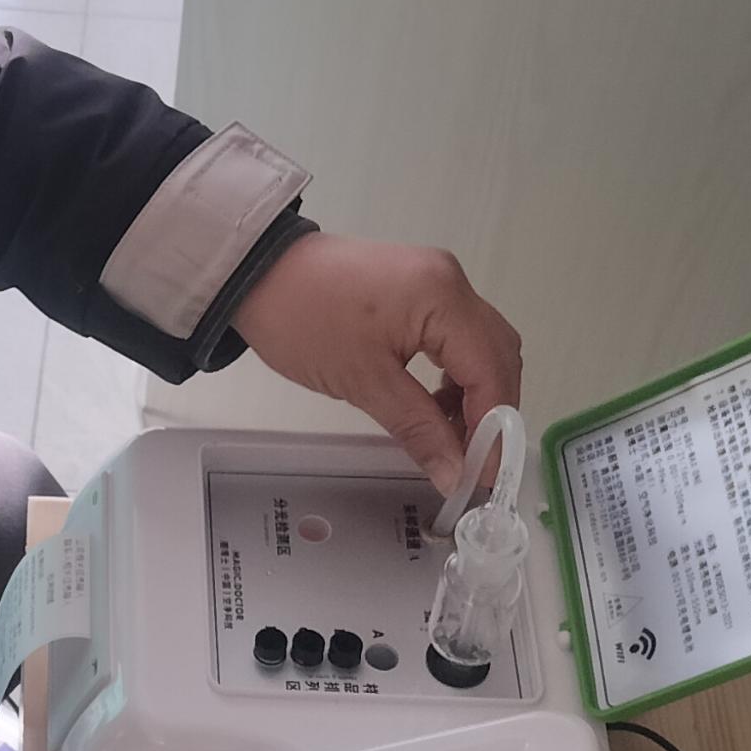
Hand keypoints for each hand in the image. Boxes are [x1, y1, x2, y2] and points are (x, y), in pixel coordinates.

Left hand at [233, 234, 523, 494]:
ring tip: (450, 437)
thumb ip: (419, 429)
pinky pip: (456, 334)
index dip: (494, 428)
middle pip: (497, 355)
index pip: (492, 371)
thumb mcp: (363, 382)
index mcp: (444, 298)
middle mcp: (452, 281)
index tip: (482, 477)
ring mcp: (437, 280)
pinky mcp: (418, 286)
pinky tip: (434, 404)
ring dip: (475, 393)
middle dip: (491, 411)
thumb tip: (456, 475)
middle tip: (471, 461)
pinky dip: (455, 372)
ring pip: (480, 345)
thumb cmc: (303, 322)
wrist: (253, 273)